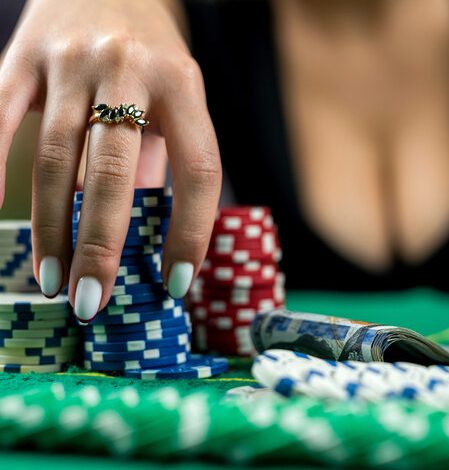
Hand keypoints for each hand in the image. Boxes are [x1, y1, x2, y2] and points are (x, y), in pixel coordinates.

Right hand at [0, 0, 220, 320]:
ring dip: (52, 229)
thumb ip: (170, 156)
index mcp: (183, 84)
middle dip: (102, 246)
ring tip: (52, 280)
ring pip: (56, 159)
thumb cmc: (150, 52)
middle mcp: (129, 71)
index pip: (199, 170)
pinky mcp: (22, 58)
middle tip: (93, 301)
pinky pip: (0, 121)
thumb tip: (155, 237)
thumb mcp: (180, 94)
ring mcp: (72, 63)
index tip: (176, 282)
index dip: (192, 231)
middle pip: (115, 173)